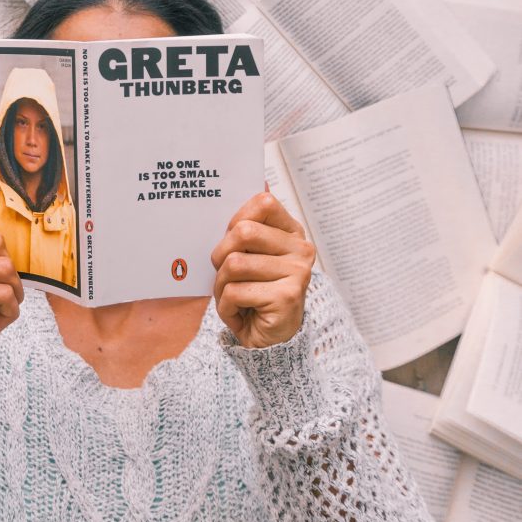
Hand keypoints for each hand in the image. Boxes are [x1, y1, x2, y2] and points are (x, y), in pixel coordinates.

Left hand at [210, 192, 314, 348]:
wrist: (268, 341)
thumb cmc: (253, 292)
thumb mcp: (249, 256)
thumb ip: (248, 226)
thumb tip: (251, 180)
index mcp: (291, 233)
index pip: (263, 202)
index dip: (236, 218)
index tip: (232, 238)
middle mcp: (300, 250)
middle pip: (243, 232)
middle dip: (220, 255)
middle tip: (224, 273)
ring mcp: (297, 273)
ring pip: (234, 265)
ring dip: (221, 286)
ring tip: (231, 297)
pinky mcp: (287, 297)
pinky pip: (236, 292)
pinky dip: (226, 306)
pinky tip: (239, 313)